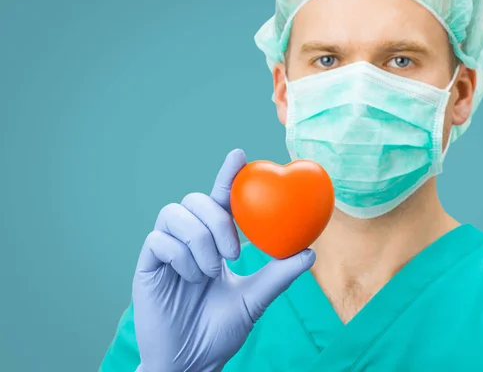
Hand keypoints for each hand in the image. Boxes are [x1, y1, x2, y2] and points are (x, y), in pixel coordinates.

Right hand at [132, 149, 315, 371]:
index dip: (227, 175)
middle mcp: (188, 240)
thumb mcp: (255, 299)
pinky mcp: (147, 265)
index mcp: (213, 242)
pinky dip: (179, 255)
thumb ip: (278, 274)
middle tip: (234, 253)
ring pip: (174, 213)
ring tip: (210, 271)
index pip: (219, 200)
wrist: (192, 359)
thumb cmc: (220, 329)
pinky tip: (190, 277)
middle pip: (194, 200)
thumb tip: (310, 252)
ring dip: (199, 240)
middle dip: (217, 220)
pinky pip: (158, 239)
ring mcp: (167, 250)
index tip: (240, 155)